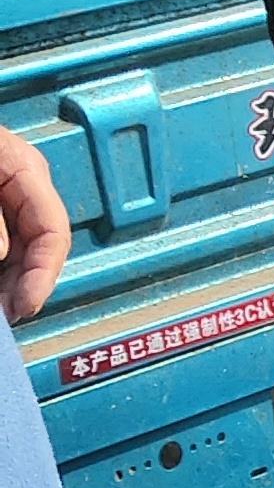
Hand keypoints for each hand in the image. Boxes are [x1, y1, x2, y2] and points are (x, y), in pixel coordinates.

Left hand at [0, 124, 68, 321]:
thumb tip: (2, 253)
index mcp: (26, 169)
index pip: (54, 232)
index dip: (43, 274)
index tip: (24, 306)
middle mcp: (21, 188)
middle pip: (38, 249)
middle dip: (22, 287)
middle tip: (4, 318)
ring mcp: (4, 199)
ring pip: (19, 254)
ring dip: (9, 284)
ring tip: (0, 311)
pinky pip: (3, 250)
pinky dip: (0, 274)